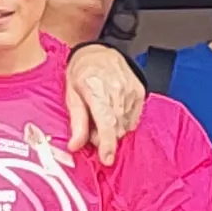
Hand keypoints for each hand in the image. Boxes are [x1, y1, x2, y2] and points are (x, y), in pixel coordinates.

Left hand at [64, 44, 145, 164]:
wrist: (98, 52)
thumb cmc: (82, 71)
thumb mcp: (71, 95)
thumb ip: (76, 122)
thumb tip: (75, 145)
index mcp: (97, 90)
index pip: (106, 123)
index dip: (107, 144)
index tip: (107, 158)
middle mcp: (117, 90)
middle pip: (116, 128)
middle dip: (104, 136)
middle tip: (93, 127)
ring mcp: (131, 91)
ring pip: (125, 125)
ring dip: (113, 128)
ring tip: (102, 115)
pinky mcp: (140, 92)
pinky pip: (133, 119)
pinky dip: (123, 121)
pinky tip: (113, 111)